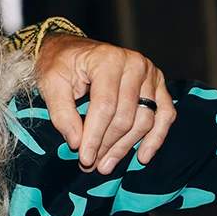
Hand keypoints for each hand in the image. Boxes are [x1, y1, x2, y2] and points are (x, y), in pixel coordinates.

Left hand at [35, 34, 177, 175]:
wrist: (74, 51)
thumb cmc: (62, 65)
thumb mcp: (51, 83)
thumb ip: (62, 113)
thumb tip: (77, 143)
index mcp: (108, 59)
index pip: (105, 106)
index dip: (95, 136)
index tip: (84, 158)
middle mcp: (134, 64)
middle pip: (125, 116)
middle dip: (107, 145)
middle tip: (92, 165)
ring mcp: (150, 74)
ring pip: (145, 120)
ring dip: (126, 147)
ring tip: (106, 165)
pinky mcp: (158, 85)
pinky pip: (165, 114)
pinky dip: (156, 137)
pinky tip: (143, 157)